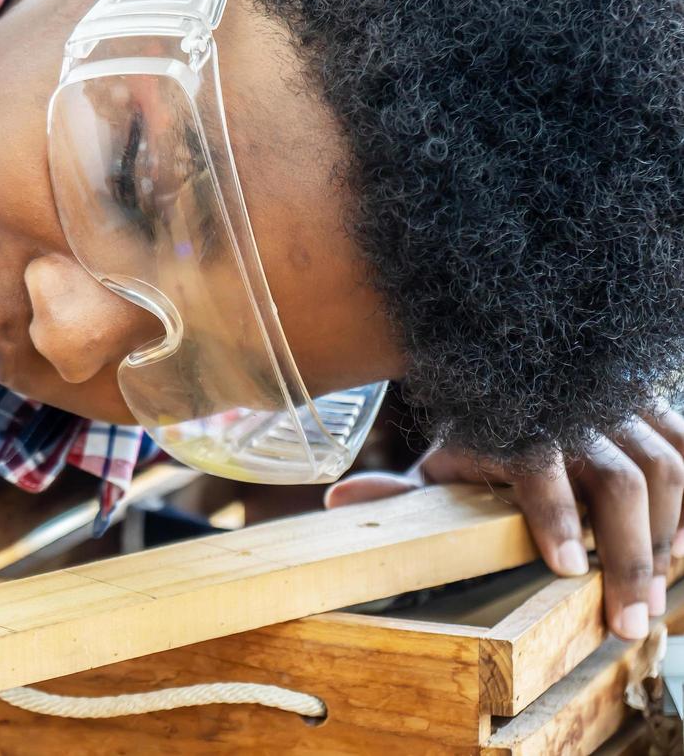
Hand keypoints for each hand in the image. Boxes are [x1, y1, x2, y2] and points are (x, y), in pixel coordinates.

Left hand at [326, 410, 683, 640]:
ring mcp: (621, 404)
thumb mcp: (438, 462)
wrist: (515, 371)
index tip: (564, 571)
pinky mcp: (654, 407)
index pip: (539, 466)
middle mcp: (574, 408)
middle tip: (625, 620)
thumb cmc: (477, 431)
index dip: (554, 517)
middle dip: (628, 555)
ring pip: (666, 468)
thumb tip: (340, 503)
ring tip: (652, 598)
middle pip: (622, 479)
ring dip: (666, 538)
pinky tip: (681, 548)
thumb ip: (401, 490)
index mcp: (515, 422)